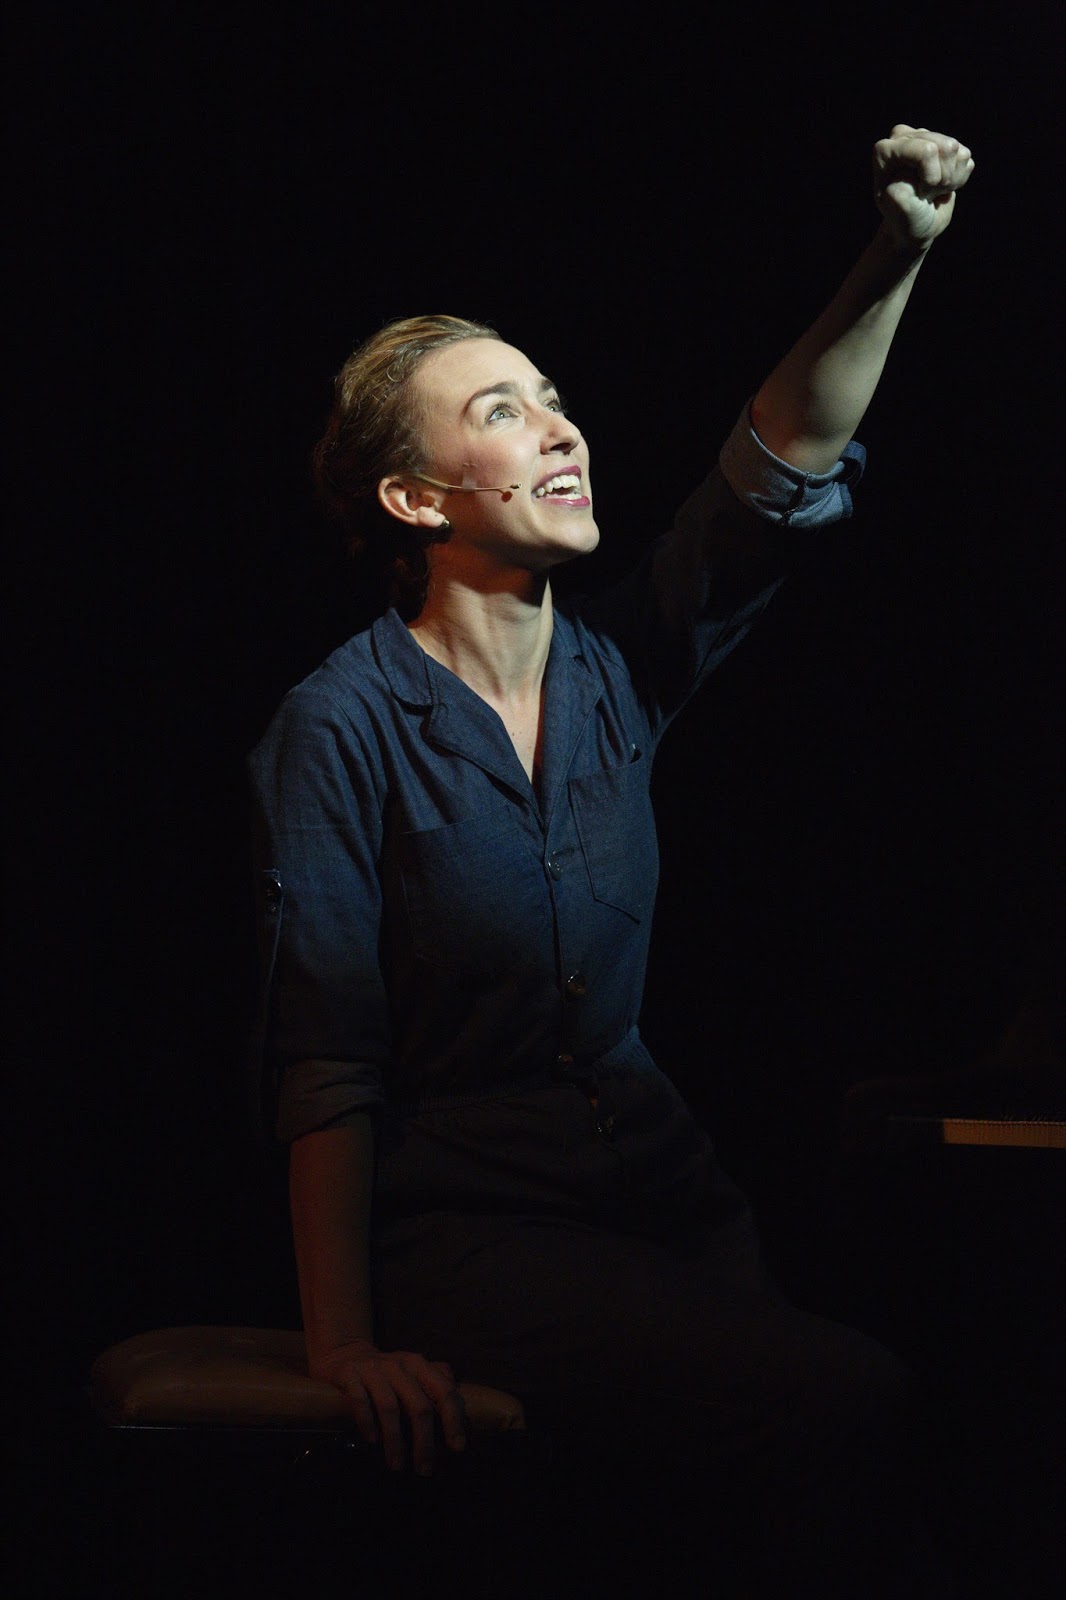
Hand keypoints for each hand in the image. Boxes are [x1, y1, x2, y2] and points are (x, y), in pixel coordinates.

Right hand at [313, 1339, 466, 1473]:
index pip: (444, 1391)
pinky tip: (372, 1441)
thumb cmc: (388, 1373)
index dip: (454, 1419)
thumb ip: (438, 1385)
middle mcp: (400, 1365)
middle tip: (424, 1469)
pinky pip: (361, 1400)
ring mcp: (375, 1369)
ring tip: (398, 1466)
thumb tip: (463, 1413)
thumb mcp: (414, 1373)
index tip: (457, 1447)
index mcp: (420, 1366)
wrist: (347, 1354)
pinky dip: (368, 1422)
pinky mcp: (351, 1374)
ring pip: (390, 1408)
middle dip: (424, 1441)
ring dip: (395, 1441)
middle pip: (419, 1406)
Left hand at [873, 125, 974, 250]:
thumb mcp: (899, 211)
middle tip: (925, 193)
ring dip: (950, 179)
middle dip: (942, 178)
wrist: (916, 226)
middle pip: (947, 147)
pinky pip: (966, 158)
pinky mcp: (945, 146)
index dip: (931, 177)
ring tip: (931, 190)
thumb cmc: (904, 219)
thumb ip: (900, 194)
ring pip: (959, 152)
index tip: (919, 193)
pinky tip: (941, 186)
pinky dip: (958, 179)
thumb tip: (910, 176)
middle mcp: (905, 137)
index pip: (927, 150)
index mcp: (885, 150)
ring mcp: (927, 138)